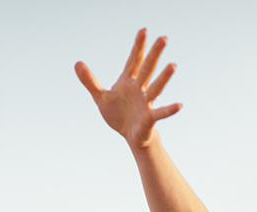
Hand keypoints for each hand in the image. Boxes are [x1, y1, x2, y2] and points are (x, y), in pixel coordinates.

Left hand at [74, 28, 180, 149]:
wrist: (129, 136)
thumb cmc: (118, 114)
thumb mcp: (101, 97)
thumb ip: (90, 80)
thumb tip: (77, 62)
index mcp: (128, 82)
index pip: (134, 60)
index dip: (138, 46)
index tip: (144, 30)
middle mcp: (139, 89)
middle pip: (147, 69)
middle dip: (154, 54)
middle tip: (164, 38)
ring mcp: (146, 102)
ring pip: (156, 88)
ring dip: (164, 78)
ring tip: (173, 65)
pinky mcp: (149, 118)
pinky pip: (160, 112)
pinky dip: (169, 110)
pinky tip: (179, 105)